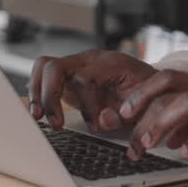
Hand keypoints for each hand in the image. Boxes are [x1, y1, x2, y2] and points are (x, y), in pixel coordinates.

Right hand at [27, 50, 156, 131]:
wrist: (151, 82)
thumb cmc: (148, 93)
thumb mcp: (146, 105)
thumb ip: (127, 113)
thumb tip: (102, 120)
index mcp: (111, 63)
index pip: (85, 78)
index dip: (86, 105)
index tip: (95, 127)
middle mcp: (89, 60)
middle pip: (55, 67)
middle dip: (49, 96)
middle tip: (56, 124)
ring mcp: (76, 65)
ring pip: (43, 67)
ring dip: (37, 93)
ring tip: (38, 117)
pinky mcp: (68, 76)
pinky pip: (43, 75)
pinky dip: (36, 92)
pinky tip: (38, 111)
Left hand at [118, 70, 187, 164]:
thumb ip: (186, 119)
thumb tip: (160, 135)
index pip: (164, 77)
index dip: (139, 93)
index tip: (122, 113)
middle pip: (170, 89)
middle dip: (144, 113)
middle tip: (133, 140)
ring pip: (187, 103)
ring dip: (163, 124)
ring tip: (151, 146)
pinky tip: (187, 152)